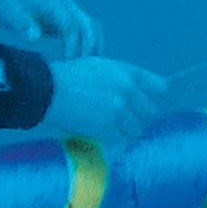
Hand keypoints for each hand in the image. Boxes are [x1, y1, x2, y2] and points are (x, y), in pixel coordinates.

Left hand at [0, 0, 105, 58]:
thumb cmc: (10, 8)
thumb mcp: (9, 15)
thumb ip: (21, 24)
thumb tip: (34, 37)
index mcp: (52, 4)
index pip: (69, 25)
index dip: (72, 44)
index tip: (68, 62)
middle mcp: (67, 5)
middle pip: (87, 25)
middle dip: (88, 47)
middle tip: (82, 70)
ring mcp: (73, 10)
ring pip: (93, 27)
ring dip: (94, 46)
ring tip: (87, 68)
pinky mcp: (75, 18)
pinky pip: (91, 30)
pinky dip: (93, 44)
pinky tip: (88, 61)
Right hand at [42, 56, 167, 151]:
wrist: (46, 90)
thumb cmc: (67, 76)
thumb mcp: (99, 66)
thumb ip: (120, 78)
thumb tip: (134, 93)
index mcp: (128, 72)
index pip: (160, 88)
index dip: (151, 98)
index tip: (141, 105)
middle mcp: (128, 90)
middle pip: (151, 111)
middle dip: (140, 118)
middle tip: (125, 122)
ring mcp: (119, 109)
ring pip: (138, 128)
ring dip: (127, 132)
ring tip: (114, 131)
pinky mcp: (108, 126)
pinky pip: (123, 139)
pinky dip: (116, 141)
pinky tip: (106, 138)